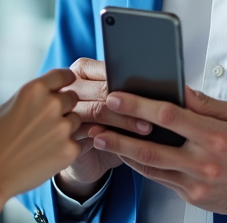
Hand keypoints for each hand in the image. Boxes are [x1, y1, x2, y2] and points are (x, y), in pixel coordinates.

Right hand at [0, 69, 82, 204]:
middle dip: (64, 107)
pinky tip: (48, 155)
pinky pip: (77, 143)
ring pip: (76, 120)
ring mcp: (62, 128)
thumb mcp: (7, 107)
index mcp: (34, 89)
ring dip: (65, 127)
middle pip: (72, 98)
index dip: (66, 80)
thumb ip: (31, 97)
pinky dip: (66, 148)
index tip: (66, 86)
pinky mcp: (69, 150)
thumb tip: (50, 90)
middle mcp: (51, 104)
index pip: (64, 75)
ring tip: (43, 141)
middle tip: (47, 122)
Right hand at [54, 58, 152, 201]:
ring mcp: (64, 112)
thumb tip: (163, 85)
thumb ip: (128, 92)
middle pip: (101, 90)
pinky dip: (111, 140)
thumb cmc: (108, 125)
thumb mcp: (118, 105)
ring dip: (124, 121)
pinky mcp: (64, 137)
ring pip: (97, 111)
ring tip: (146, 129)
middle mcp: (69, 88)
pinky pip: (89, 135)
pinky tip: (127, 145)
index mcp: (81, 70)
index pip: (106, 69)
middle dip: (130, 103)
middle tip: (154, 114)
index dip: (129, 80)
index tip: (154, 89)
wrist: (87, 158)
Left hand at [88, 86, 226, 218]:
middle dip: (119, 134)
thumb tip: (178, 87)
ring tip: (101, 138)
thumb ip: (204, 103)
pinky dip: (140, 166)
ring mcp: (196, 182)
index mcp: (216, 136)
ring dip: (122, 152)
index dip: (139, 106)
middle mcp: (204, 161)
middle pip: (151, 146)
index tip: (118, 96)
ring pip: (150, 166)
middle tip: (97, 122)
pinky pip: (160, 179)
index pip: (169, 116)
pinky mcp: (192, 196)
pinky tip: (126, 154)